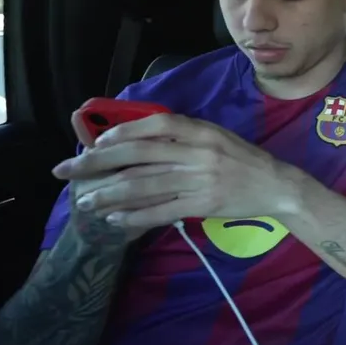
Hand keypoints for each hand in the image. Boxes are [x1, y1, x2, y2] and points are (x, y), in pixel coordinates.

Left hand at [53, 113, 298, 230]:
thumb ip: (183, 137)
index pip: (157, 125)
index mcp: (203, 131)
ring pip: (144, 185)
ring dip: (108, 195)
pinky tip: (116, 220)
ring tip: (86, 202)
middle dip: (97, 163)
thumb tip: (138, 140)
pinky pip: (161, 211)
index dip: (123, 131)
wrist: (277, 186)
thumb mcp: (216, 137)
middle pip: (139, 155)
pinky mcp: (203, 205)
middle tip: (67, 171)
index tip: (97, 142)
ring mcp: (201, 180)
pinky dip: (135, 216)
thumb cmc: (243, 160)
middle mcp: (199, 153)